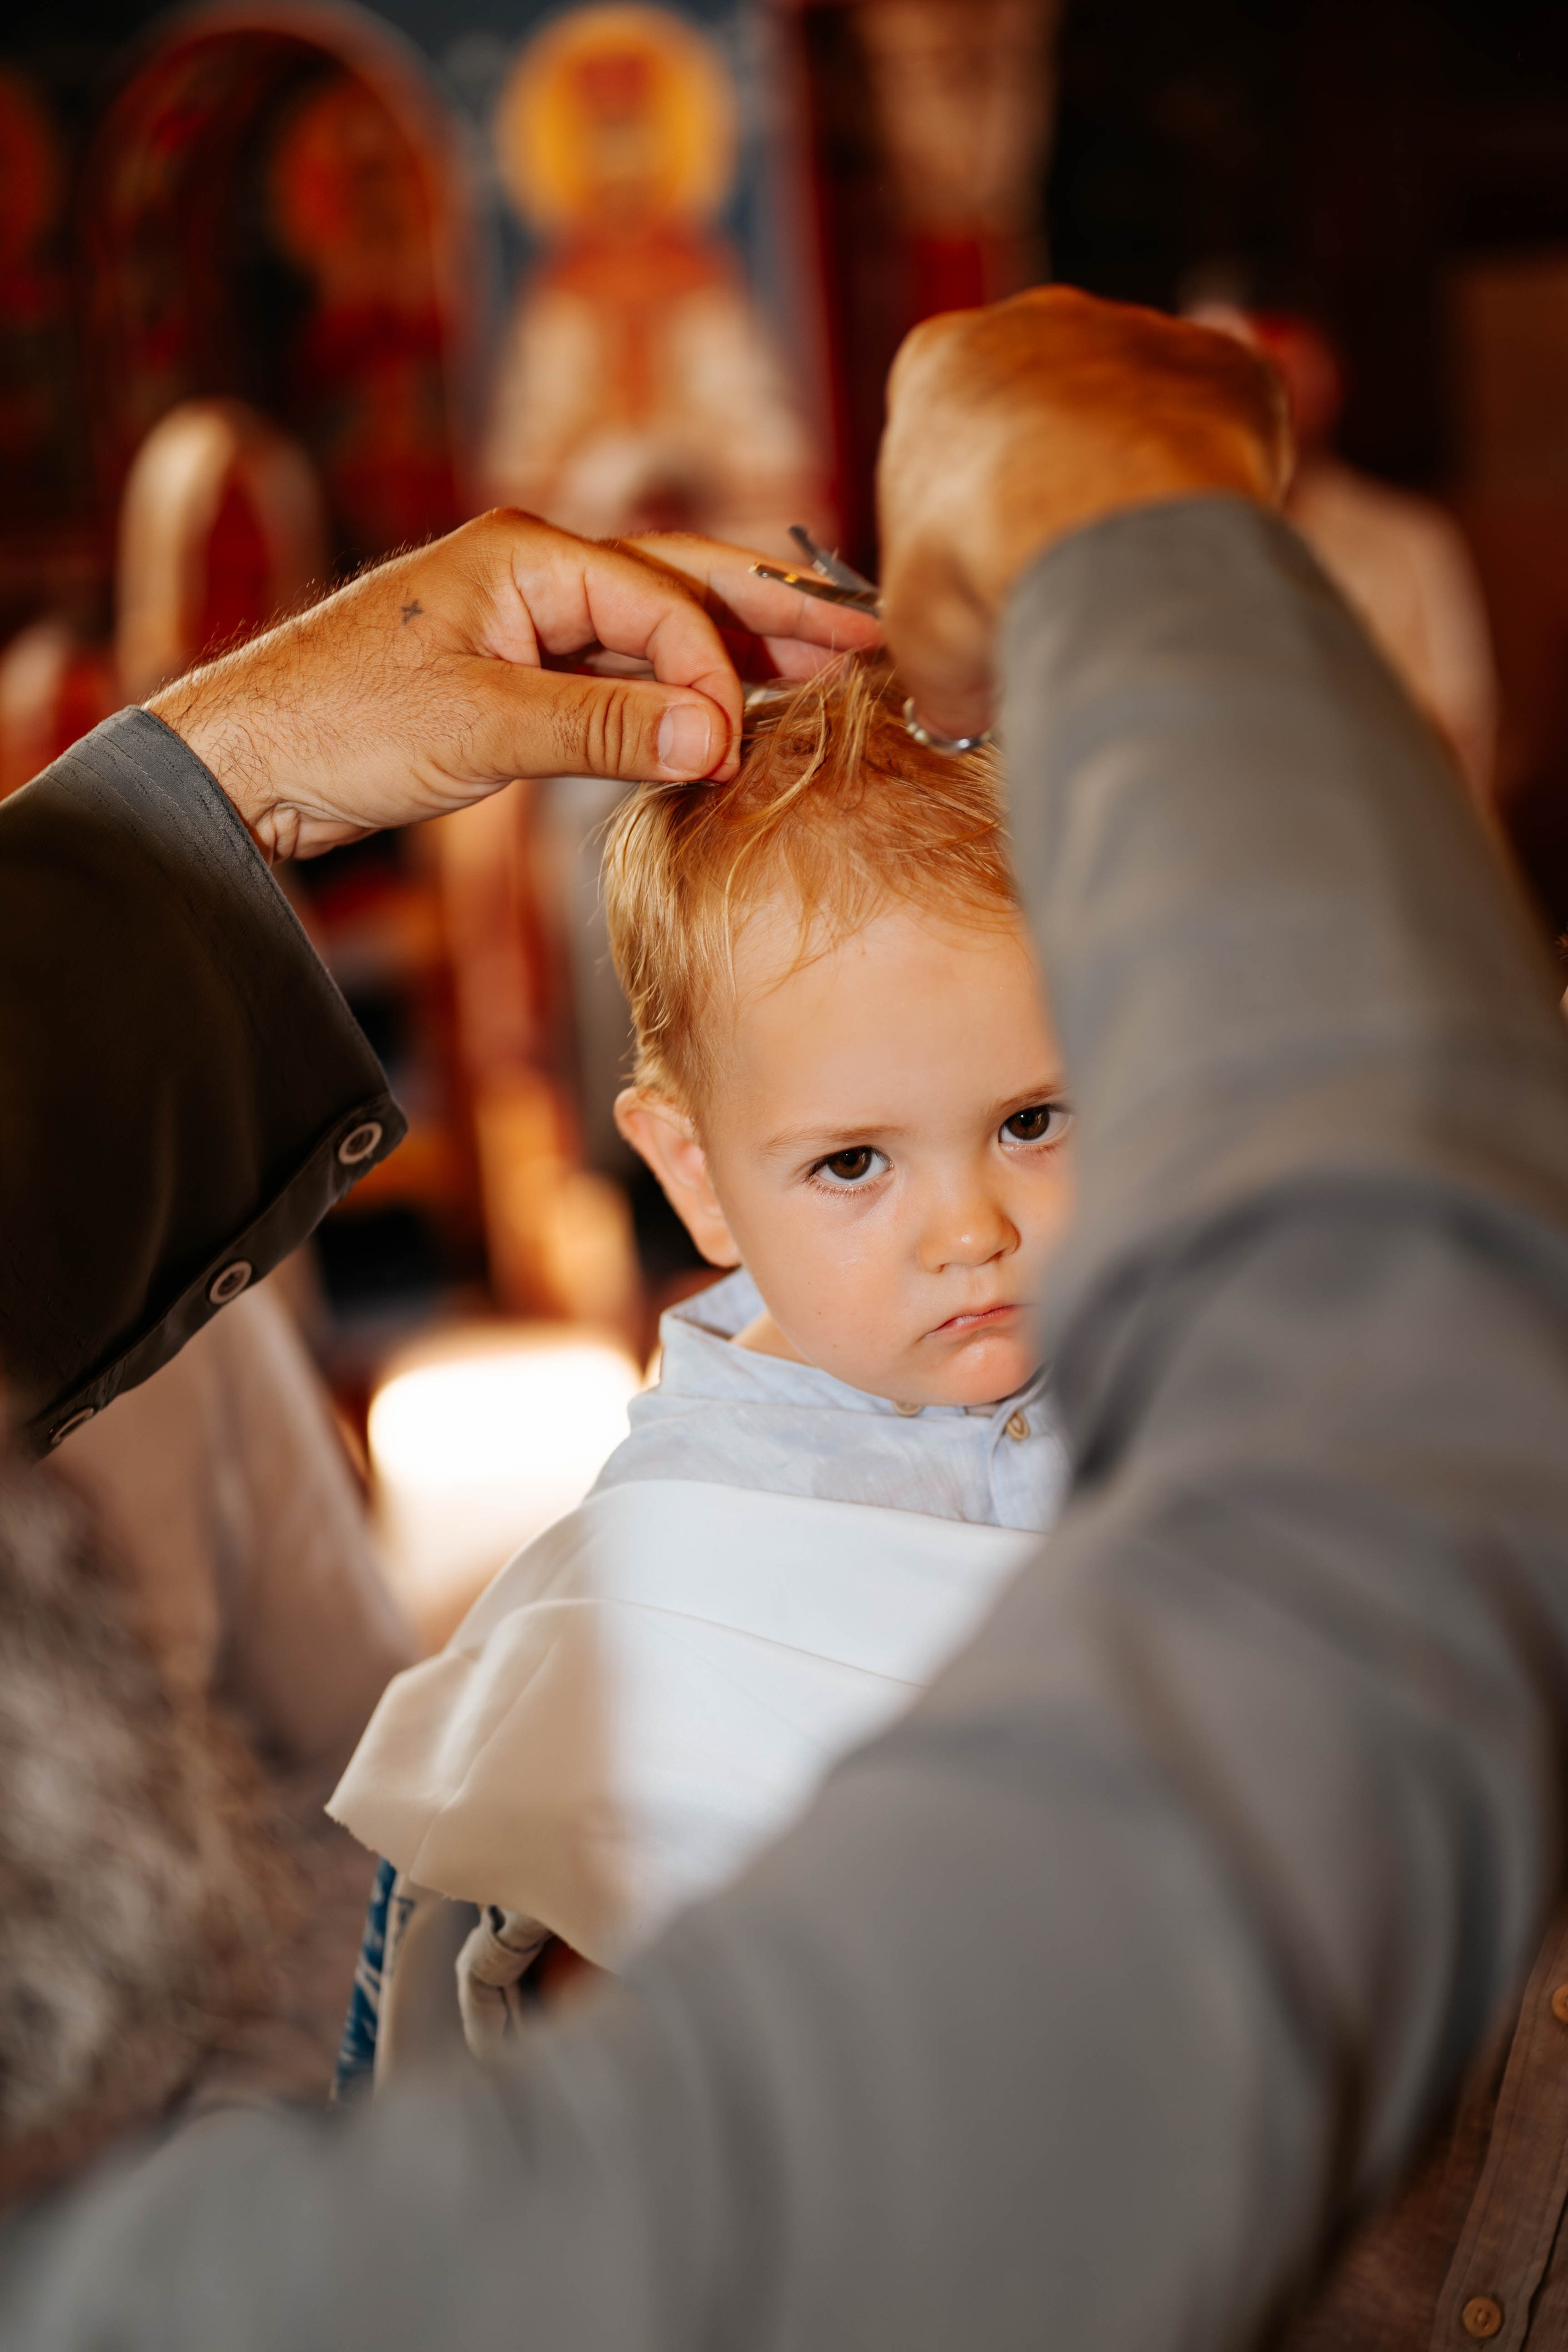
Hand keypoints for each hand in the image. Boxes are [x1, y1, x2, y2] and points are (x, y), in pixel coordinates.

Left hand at [147, 513, 869, 861]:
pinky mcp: (517, 670)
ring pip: (657, 629)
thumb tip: (717, 741)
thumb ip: (602, 732)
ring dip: (733, 656)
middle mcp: (536, 568)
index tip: (739, 746)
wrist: (249, 757)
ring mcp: (528, 617)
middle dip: (775, 616)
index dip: (713, 675)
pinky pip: (618, 674)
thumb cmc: (339, 722)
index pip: (662, 604)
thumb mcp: (479, 729)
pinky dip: (674, 695)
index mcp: (528, 551)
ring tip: (823, 675)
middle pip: (684, 585)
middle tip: (866, 642)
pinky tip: (723, 717)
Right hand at [876, 285, 1290, 742]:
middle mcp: (1035, 324)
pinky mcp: (1224, 363)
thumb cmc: (986, 565)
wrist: (1105, 533)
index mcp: (937, 365)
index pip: (946, 433)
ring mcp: (1135, 333)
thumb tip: (964, 701)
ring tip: (1139, 576)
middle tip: (1068, 579)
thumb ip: (939, 653)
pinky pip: (1222, 424)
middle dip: (1057, 487)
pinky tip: (1195, 545)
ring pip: (1137, 414)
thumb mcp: (920, 634)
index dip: (968, 513)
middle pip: (1045, 411)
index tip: (990, 570)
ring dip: (1137, 482)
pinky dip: (1214, 479)